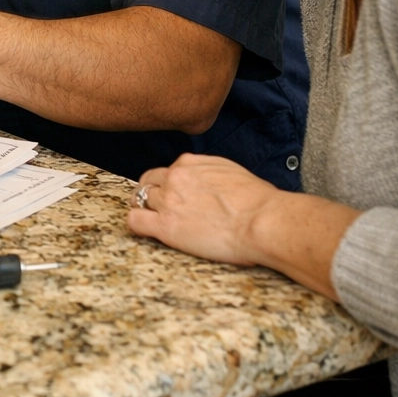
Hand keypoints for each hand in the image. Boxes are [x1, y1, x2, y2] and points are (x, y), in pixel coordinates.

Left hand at [126, 154, 278, 265]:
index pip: (167, 171)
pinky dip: (137, 226)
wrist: (262, 221)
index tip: (174, 197)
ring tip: (154, 223)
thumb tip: (209, 181)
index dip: (168, 185)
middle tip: (158, 210)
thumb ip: (210, 172)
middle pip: (148, 182)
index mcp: (190, 164)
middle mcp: (175, 177)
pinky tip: (148, 232)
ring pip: (139, 200)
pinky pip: (135, 221)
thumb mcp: (231, 171)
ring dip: (145, 210)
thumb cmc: (258, 202)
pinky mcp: (165, 226)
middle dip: (150, 194)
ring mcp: (168, 200)